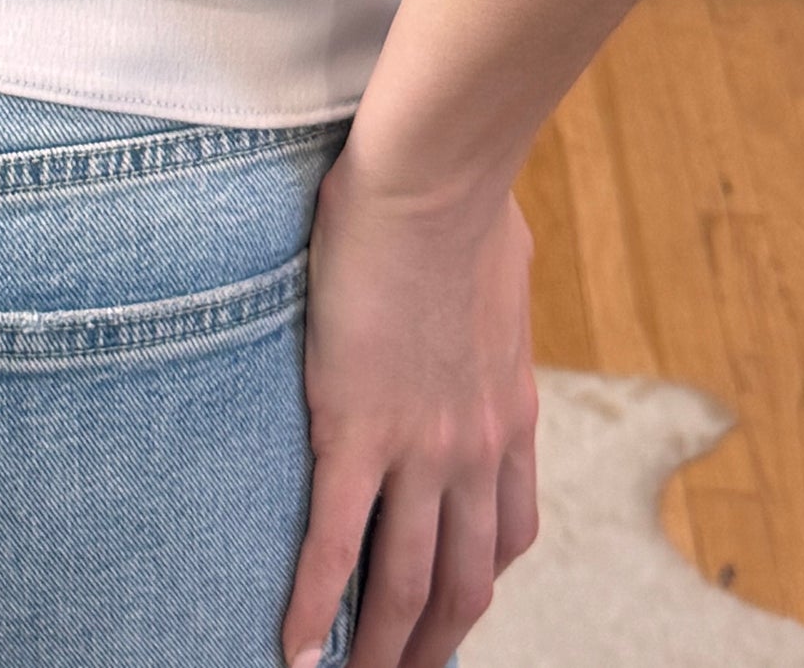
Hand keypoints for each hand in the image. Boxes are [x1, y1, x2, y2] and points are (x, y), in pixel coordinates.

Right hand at [281, 156, 539, 667]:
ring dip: (380, 649)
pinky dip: (315, 606)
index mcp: (509, 415)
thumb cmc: (468, 201)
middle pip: (462, 585)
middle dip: (431, 646)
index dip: (476, 583)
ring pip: (406, 584)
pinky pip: (337, 542)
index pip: (506, 534)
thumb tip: (484, 280)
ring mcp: (421, 448)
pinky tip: (294, 648)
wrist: (434, 183)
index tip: (448, 611)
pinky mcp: (358, 429)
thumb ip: (490, 302)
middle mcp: (476, 451)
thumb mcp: (503, 271)